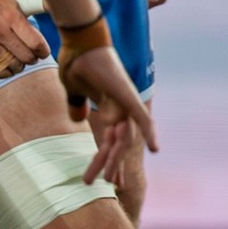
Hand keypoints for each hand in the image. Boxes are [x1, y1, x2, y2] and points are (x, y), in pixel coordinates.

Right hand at [0, 0, 49, 78]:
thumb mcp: (17, 1)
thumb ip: (39, 4)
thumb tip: (57, 6)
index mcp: (10, 17)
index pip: (36, 43)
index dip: (43, 51)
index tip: (42, 51)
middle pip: (26, 57)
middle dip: (32, 57)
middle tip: (30, 54)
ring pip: (15, 66)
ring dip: (20, 64)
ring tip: (18, 57)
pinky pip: (0, 72)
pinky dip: (7, 71)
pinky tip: (8, 63)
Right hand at [56, 29, 157, 184]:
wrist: (79, 41)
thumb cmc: (75, 61)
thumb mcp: (72, 90)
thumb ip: (76, 104)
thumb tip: (78, 120)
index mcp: (108, 109)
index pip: (111, 140)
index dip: (107, 159)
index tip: (103, 180)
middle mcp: (120, 108)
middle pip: (119, 144)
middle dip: (112, 166)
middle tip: (108, 187)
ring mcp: (125, 102)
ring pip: (124, 138)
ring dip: (117, 160)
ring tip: (111, 182)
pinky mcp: (127, 95)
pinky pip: (142, 117)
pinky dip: (149, 132)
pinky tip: (155, 150)